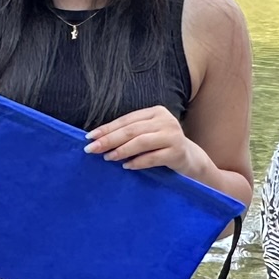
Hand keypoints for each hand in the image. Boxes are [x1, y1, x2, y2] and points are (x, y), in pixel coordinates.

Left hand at [85, 106, 201, 174]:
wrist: (189, 159)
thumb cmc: (160, 146)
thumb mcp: (146, 135)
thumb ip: (128, 134)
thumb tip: (97, 140)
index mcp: (156, 112)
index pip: (126, 120)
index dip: (106, 129)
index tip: (89, 137)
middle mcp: (166, 120)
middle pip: (131, 130)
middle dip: (109, 140)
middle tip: (91, 149)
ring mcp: (173, 136)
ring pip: (141, 142)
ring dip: (121, 150)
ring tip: (107, 157)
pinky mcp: (178, 152)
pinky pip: (153, 158)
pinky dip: (137, 162)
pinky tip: (126, 166)